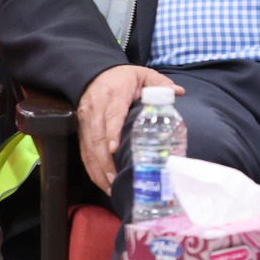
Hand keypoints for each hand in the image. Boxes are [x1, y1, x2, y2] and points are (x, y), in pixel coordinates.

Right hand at [77, 65, 183, 192]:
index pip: (112, 116)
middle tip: (116, 178)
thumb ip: (160, 84)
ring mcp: (85, 121)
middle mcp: (95, 109)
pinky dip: (91, 168)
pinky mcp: (80, 130)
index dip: (112, 133)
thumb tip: (179, 92)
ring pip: (88, 147)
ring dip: (98, 169)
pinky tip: (102, 180)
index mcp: (113, 95)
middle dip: (105, 161)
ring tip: (110, 185)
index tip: (115, 149)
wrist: (93, 74)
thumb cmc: (123, 77)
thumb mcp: (143, 74)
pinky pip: (84, 151)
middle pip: (97, 137)